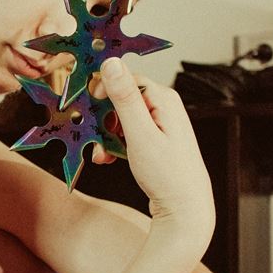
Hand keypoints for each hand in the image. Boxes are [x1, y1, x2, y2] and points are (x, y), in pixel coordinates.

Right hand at [94, 59, 214, 241]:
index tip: (87, 107)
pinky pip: (128, 133)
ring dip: (106, 134)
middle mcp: (165, 107)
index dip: (103, 91)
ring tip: (101, 155)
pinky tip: (108, 158)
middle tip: (93, 136)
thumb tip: (111, 63)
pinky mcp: (156, 140)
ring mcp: (161, 124)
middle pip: (122, 99)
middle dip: (103, 118)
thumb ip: (125, 98)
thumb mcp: (140, 134)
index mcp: (164, 99)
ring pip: (122, 119)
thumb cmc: (167, 175)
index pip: (126, 79)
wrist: (185, 210)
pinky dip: (115, 144)